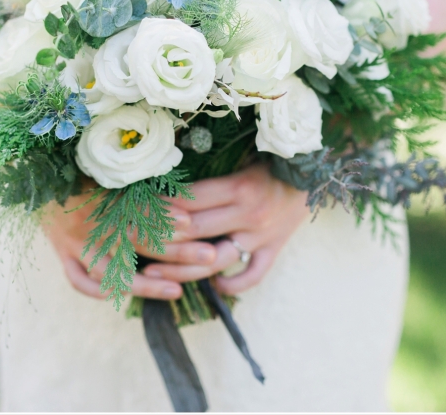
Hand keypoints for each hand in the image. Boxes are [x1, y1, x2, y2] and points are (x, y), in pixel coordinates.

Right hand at [42, 186, 221, 300]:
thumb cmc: (79, 167)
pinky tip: (124, 295)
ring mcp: (73, 241)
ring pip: (110, 270)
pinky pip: (79, 280)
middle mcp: (89, 221)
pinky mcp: (62, 253)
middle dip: (176, 250)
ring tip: (176, 290)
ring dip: (145, 284)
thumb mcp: (107, 168)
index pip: (140, 209)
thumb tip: (184, 193)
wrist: (32, 173)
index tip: (193, 222)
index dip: (167, 216)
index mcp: (103, 195)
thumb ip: (140, 181)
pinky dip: (100, 290)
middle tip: (209, 256)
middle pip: (137, 241)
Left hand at [142, 163, 309, 294]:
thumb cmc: (272, 161)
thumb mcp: (241, 160)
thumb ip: (210, 174)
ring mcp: (261, 236)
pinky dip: (232, 284)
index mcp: (238, 187)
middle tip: (128, 241)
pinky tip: (213, 285)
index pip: (189, 200)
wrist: (317, 172)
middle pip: (194, 232)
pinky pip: (251, 275)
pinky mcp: (274, 249)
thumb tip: (165, 183)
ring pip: (215, 260)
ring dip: (181, 269)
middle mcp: (249, 214)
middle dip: (158, 238)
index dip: (158, 206)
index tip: (132, 208)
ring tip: (153, 272)